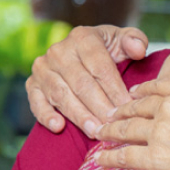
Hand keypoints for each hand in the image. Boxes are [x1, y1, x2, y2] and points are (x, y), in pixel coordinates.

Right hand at [27, 25, 148, 137]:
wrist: (80, 52)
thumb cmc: (107, 49)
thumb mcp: (122, 40)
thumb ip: (134, 40)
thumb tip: (138, 49)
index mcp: (83, 37)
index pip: (100, 68)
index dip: (114, 89)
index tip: (127, 107)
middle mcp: (59, 51)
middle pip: (82, 84)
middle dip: (99, 107)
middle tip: (113, 126)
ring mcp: (43, 69)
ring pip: (62, 95)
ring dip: (79, 116)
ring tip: (95, 131)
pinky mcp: (31, 84)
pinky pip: (36, 102)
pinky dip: (46, 115)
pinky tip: (58, 127)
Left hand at [96, 63, 169, 169]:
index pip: (157, 88)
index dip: (141, 91)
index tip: (132, 95)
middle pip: (137, 109)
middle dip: (120, 112)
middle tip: (109, 116)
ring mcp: (159, 133)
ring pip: (126, 130)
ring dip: (110, 132)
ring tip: (100, 134)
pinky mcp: (154, 159)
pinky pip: (124, 156)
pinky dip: (109, 157)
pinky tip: (100, 159)